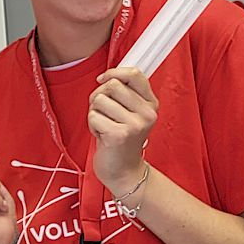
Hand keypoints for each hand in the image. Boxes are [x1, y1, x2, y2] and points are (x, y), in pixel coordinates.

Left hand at [88, 67, 158, 194]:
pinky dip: (92, 126)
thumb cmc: (122, 139)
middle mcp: (147, 113)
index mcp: (151, 104)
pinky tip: (102, 135)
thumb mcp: (130, 113)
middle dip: (99, 95)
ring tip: (104, 126)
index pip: (134, 74)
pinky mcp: (119, 135)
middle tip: (102, 112)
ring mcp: (135, 125)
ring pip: (99, 100)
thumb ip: (124, 92)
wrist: (123, 171)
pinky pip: (93, 116)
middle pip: (112, 85)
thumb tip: (107, 75)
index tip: (103, 79)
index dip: (114, 72)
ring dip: (95, 113)